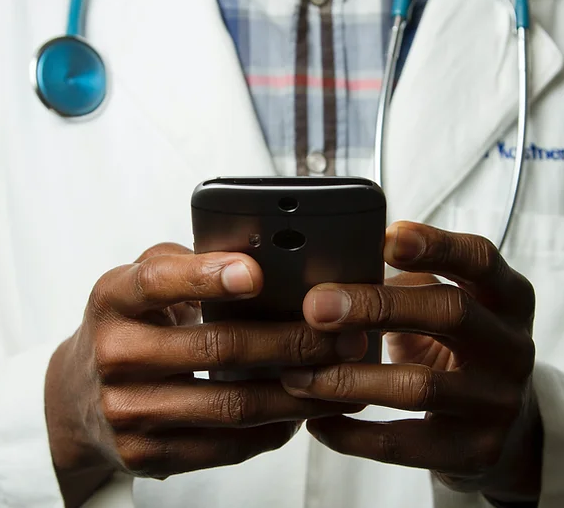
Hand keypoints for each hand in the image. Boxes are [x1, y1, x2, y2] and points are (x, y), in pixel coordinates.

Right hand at [45, 243, 365, 505]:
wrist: (76, 397)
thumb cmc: (129, 327)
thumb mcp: (141, 283)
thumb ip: (190, 264)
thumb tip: (263, 255)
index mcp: (114, 299)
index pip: (158, 282)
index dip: (208, 276)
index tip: (256, 273)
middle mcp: (115, 354)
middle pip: (217, 348)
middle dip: (292, 341)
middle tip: (342, 336)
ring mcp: (127, 411)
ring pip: (231, 405)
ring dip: (296, 393)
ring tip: (339, 376)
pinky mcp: (146, 454)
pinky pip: (225, 446)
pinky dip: (272, 430)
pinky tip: (301, 413)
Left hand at [281, 223, 541, 502]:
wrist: (510, 428)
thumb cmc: (463, 351)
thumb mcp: (453, 308)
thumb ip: (411, 284)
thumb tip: (335, 269)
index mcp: (508, 298)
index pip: (480, 259)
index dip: (436, 245)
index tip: (385, 238)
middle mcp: (513, 347)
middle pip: (450, 313)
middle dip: (376, 306)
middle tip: (316, 307)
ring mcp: (498, 402)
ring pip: (419, 386)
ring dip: (348, 378)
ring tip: (298, 374)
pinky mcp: (476, 451)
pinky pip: (403, 444)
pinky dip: (352, 434)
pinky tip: (318, 421)